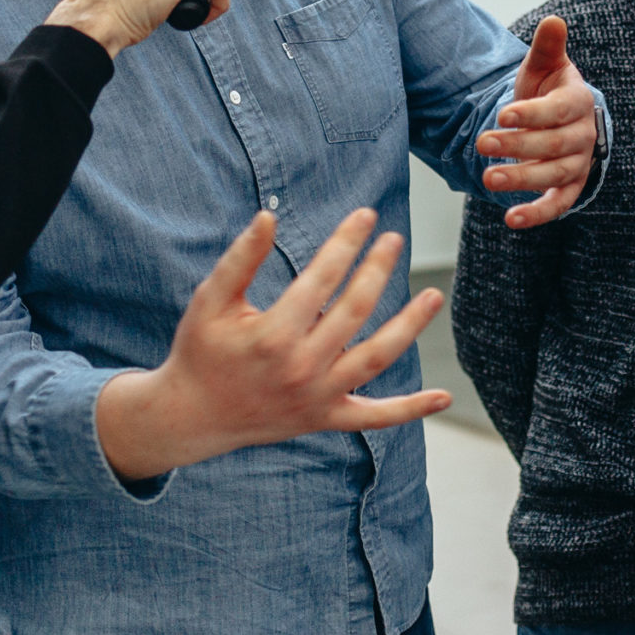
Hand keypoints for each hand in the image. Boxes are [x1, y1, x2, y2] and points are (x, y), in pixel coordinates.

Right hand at [96, 208, 450, 479]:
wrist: (191, 417)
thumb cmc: (200, 350)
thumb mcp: (210, 300)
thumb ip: (240, 258)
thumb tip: (269, 215)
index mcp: (271, 334)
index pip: (322, 278)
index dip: (347, 242)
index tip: (366, 215)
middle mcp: (300, 367)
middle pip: (354, 309)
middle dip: (377, 268)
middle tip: (394, 239)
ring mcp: (317, 397)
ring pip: (376, 358)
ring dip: (409, 326)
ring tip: (434, 294)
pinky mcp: (325, 419)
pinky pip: (375, 417)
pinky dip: (410, 409)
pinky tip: (444, 397)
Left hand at [475, 17, 599, 228]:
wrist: (558, 119)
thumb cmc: (547, 90)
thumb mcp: (545, 67)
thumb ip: (547, 47)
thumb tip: (553, 21)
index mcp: (579, 102)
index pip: (558, 110)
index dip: (532, 114)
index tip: (502, 114)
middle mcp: (583, 135)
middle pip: (553, 145)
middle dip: (517, 146)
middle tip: (483, 144)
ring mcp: (579, 164)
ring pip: (553, 174)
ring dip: (522, 179)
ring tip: (489, 179)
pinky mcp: (570, 188)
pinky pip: (558, 204)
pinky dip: (537, 213)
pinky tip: (511, 219)